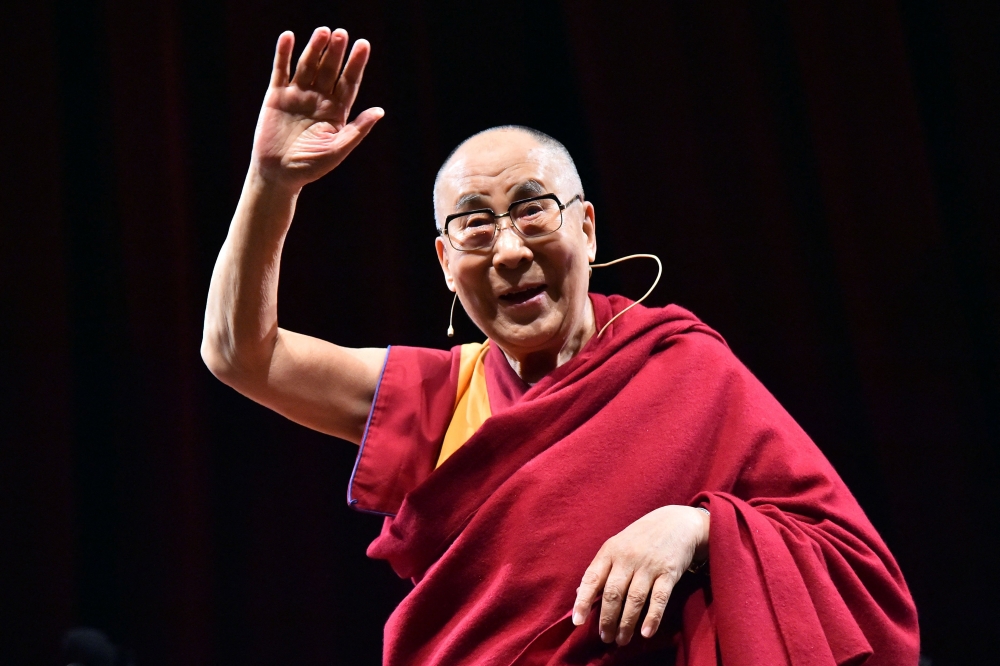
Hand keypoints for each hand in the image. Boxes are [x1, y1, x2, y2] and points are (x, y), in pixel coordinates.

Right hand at [251, 27, 382, 190]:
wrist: (278, 175)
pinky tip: (288, 37)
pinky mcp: (276, 95)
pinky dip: (284, 53)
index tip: (363, 45)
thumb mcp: (337, 150)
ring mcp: (298, 95)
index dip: (356, 64)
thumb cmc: (310, 167)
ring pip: (308, 66)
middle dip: (336, 53)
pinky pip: (281, 70)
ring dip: (315, 48)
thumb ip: (357, 130)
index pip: (349, 82)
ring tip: (323, 32)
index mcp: (337, 111)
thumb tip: (380, 111)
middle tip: (342, 34)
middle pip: (329, 70)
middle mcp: (319, 99)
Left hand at [571, 505, 708, 645]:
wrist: (676, 522)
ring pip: (634, 599)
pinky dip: (652, 617)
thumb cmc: (641, 538)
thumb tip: (580, 594)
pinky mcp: (669, 572)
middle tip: (605, 638)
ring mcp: (648, 565)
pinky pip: (659, 598)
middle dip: (607, 619)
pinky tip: (645, 633)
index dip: (583, 601)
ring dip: (626, 623)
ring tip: (621, 639)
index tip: (577, 621)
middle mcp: (627, 557)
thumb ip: (600, 569)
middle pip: (613, 593)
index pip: (592, 578)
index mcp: (610, 551)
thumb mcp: (617, 546)